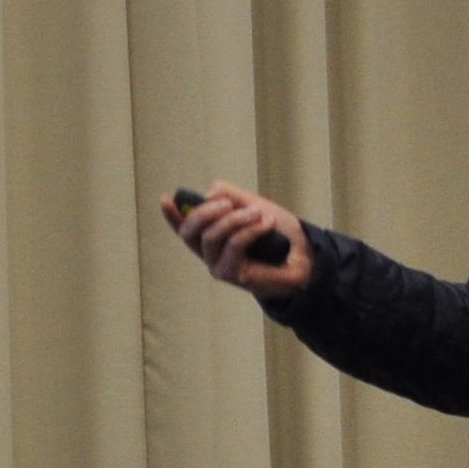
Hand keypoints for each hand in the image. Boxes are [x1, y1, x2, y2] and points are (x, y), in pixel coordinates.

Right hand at [160, 181, 313, 298]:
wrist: (303, 257)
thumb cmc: (277, 234)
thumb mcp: (252, 205)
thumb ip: (232, 196)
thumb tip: (210, 193)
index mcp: (210, 236)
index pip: (184, 226)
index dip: (171, 214)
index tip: (165, 198)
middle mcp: (208, 253)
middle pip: (190, 231)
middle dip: (205, 212)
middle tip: (228, 202)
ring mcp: (218, 265)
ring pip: (212, 236)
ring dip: (234, 219)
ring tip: (257, 212)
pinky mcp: (232, 274)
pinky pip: (233, 246)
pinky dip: (249, 230)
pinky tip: (266, 223)